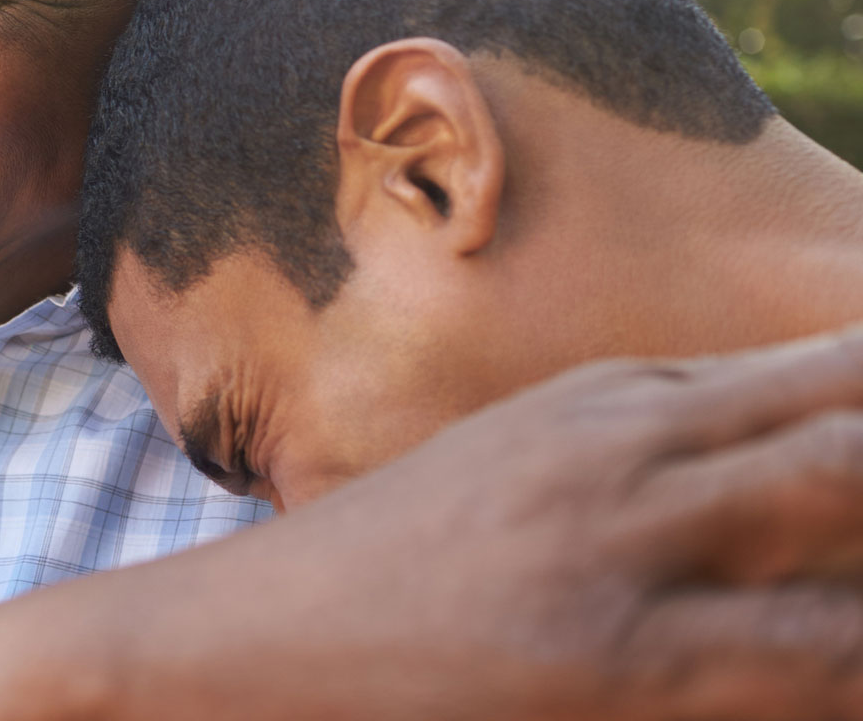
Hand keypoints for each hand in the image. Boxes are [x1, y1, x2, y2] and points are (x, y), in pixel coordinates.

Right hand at [114, 327, 862, 719]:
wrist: (238, 653)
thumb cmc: (383, 578)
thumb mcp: (516, 474)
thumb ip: (641, 450)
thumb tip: (764, 449)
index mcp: (615, 401)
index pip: (839, 369)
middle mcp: (635, 457)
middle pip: (859, 435)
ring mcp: (628, 560)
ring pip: (854, 530)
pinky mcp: (621, 669)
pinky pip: (816, 670)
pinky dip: (855, 661)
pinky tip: (857, 660)